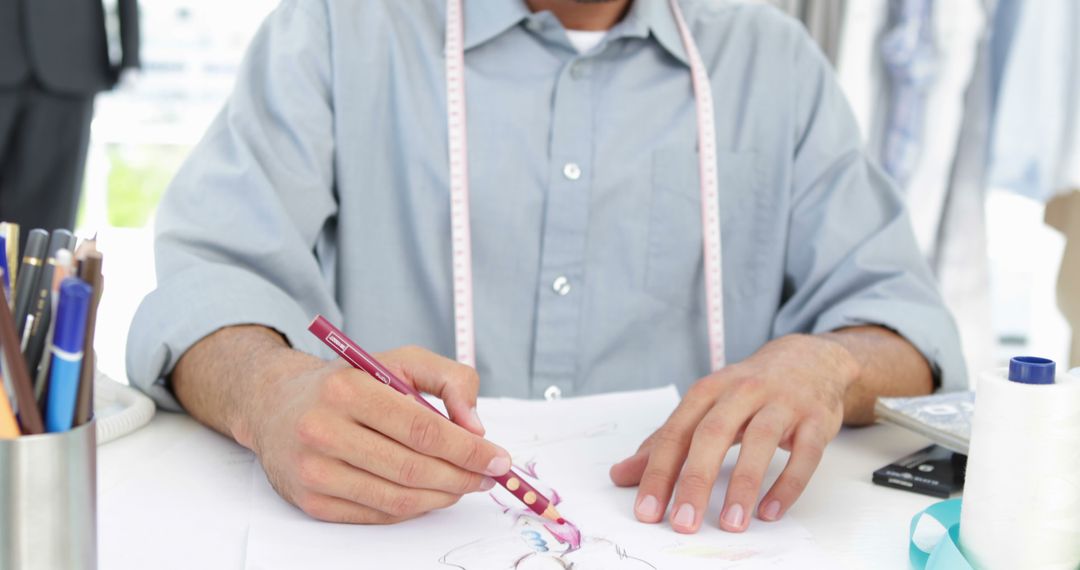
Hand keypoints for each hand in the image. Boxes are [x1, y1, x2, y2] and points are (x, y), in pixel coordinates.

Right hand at [242, 345, 512, 523]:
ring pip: (397, 497)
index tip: (498, 458)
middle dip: (462, 477)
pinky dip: (413, 507)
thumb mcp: (398, 361)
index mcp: (348, 389)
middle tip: (488, 476)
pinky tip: (430, 493)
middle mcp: (323, 430)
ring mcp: (314, 471)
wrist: (275, 405)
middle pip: (413, 468)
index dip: (467, 449)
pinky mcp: (311, 501)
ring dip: (443, 496)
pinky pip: (377, 513)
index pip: (422, 429)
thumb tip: (475, 427)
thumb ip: (449, 379)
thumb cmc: (348, 381)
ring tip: (464, 485)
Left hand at [609, 334, 858, 532]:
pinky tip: (770, 511)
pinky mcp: (815, 420)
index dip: (658, 472)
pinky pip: (804, 453)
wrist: (810, 361)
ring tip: (731, 523)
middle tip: (683, 523)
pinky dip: (788, 484)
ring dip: (744, 485)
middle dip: (695, 481)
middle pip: (713, 435)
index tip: (647, 511)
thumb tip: (621, 475)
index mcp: (708, 391)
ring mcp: (781, 404)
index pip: (676, 433)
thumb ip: (665, 442)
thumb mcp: (704, 407)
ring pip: (760, 442)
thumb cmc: (748, 391)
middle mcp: (742, 392)